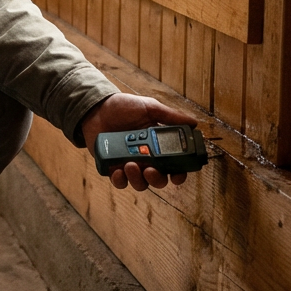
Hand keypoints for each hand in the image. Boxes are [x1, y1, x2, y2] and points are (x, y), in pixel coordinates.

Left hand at [81, 93, 197, 191]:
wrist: (96, 108)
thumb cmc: (124, 107)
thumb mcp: (149, 107)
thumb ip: (170, 116)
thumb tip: (194, 123)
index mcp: (158, 146)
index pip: (174, 166)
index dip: (179, 174)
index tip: (178, 176)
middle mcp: (146, 158)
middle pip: (158, 179)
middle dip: (157, 179)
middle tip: (150, 170)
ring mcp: (129, 164)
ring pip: (140, 183)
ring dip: (138, 179)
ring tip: (130, 165)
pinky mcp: (112, 167)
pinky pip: (119, 181)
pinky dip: (120, 180)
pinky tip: (118, 171)